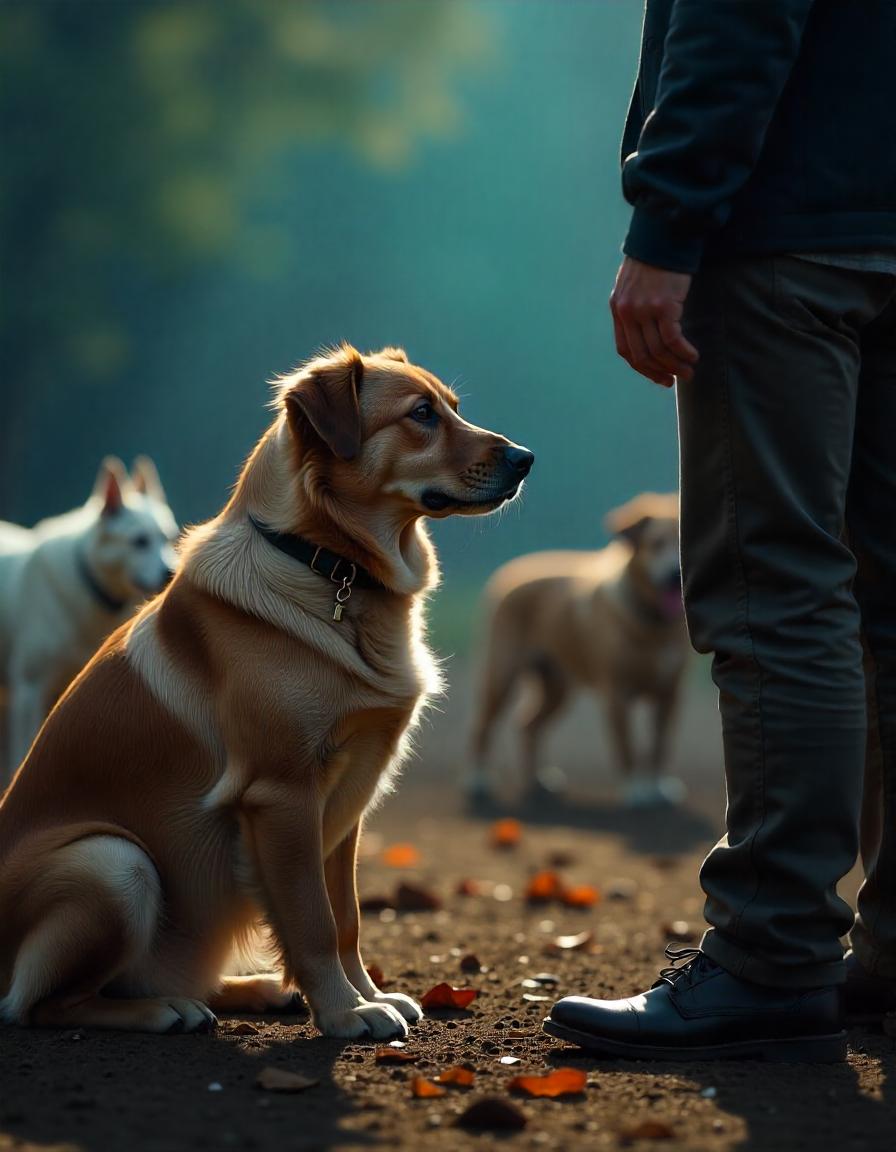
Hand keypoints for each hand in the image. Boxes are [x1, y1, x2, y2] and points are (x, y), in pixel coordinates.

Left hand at [610, 256, 698, 386]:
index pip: (625, 350)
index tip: (658, 376)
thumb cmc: (654, 258)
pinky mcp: (663, 305)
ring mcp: (644, 310)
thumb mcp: (634, 284)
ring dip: (675, 365)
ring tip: (689, 371)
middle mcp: (627, 312)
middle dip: (660, 372)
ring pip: (658, 350)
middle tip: (676, 379)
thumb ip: (635, 306)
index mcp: (618, 309)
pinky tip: (693, 356)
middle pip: (642, 355)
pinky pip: (673, 339)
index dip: (642, 368)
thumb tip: (647, 332)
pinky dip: (684, 352)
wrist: (663, 234)